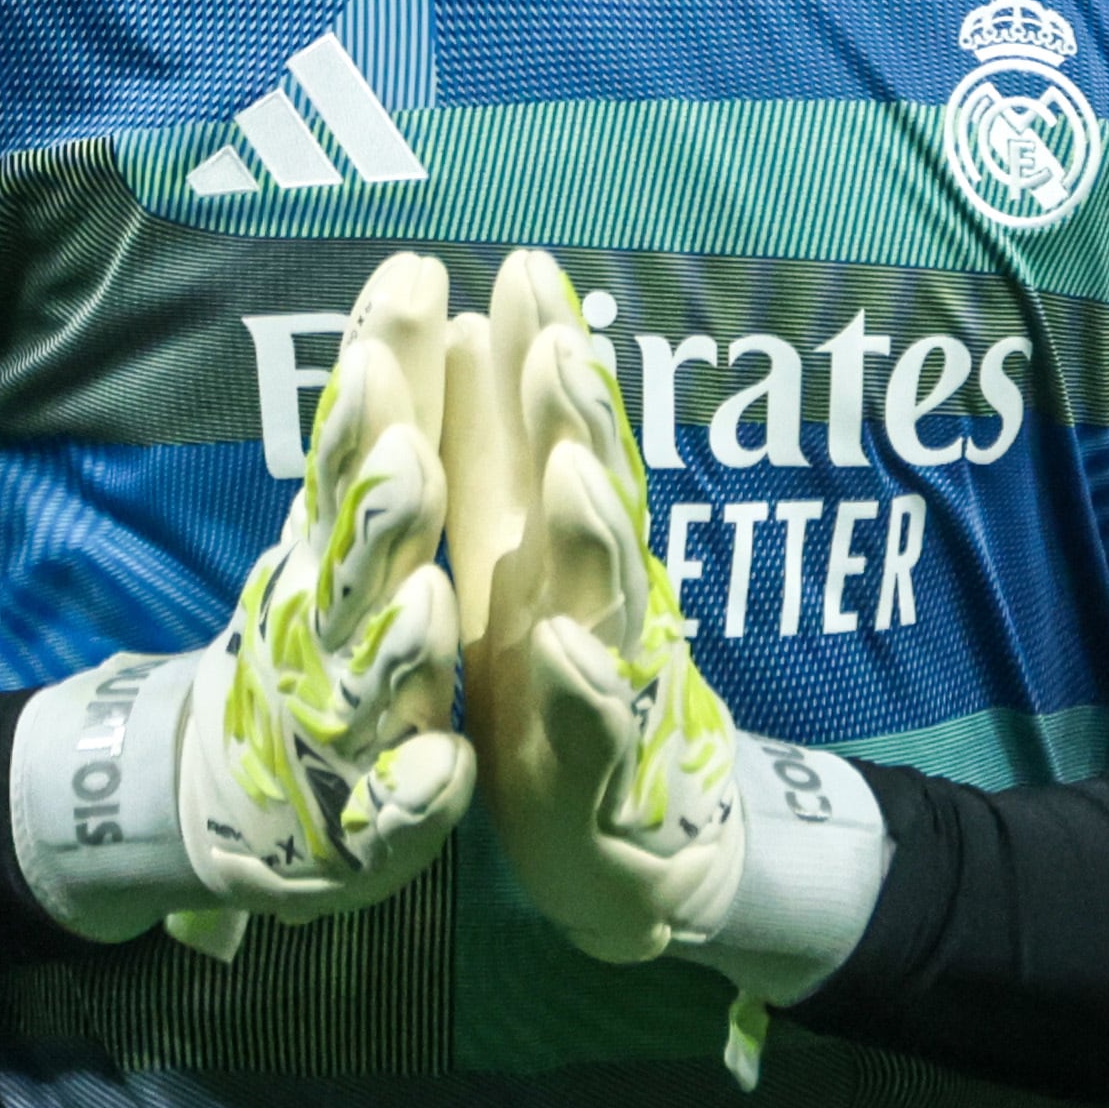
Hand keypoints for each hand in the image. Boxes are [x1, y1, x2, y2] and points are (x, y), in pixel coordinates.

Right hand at [11, 252, 473, 953]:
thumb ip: (376, 420)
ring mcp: (339, 734)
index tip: (411, 284)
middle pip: (354, 558)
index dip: (383, 371)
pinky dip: (413, 800)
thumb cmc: (318, 646)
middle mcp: (328, 633)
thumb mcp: (342, 524)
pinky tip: (445, 776)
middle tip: (412, 447)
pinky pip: (390, 819)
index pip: (360, 447)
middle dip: (383, 504)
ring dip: (397, 647)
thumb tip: (410, 283)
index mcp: (339, 554)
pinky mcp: (361, 832)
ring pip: (371, 685)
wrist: (236, 804)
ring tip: (424, 604)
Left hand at [446, 249, 894, 1085]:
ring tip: (567, 468)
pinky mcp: (597, 772)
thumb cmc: (561, 675)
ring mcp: (605, 679)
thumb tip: (478, 317)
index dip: (546, 351)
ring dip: (589, 530)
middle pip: (591, 494)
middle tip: (557, 339)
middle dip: (575, 419)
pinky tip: (563, 650)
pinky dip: (583, 689)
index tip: (525, 263)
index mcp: (557, 542)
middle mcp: (592, 594)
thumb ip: (499, 445)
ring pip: (603, 595)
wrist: (630, 843)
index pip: (559, 431)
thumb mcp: (510, 551)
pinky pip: (592, 727)